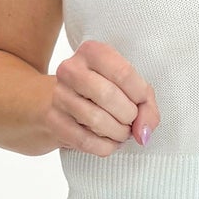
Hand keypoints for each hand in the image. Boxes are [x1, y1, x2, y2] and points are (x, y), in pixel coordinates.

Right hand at [49, 40, 160, 155]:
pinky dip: (104, 146)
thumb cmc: (101, 91)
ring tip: (121, 132)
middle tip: (131, 121)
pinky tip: (108, 142)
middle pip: (109, 96)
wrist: (57, 102)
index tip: (142, 104)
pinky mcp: (53, 120)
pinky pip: (85, 140)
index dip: (140, 95)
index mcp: (92, 52)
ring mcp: (59, 95)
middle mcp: (71, 69)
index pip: (124, 73)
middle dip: (129, 116)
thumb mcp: (128, 87)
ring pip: (97, 120)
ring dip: (118, 133)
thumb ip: (146, 104)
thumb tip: (143, 133)